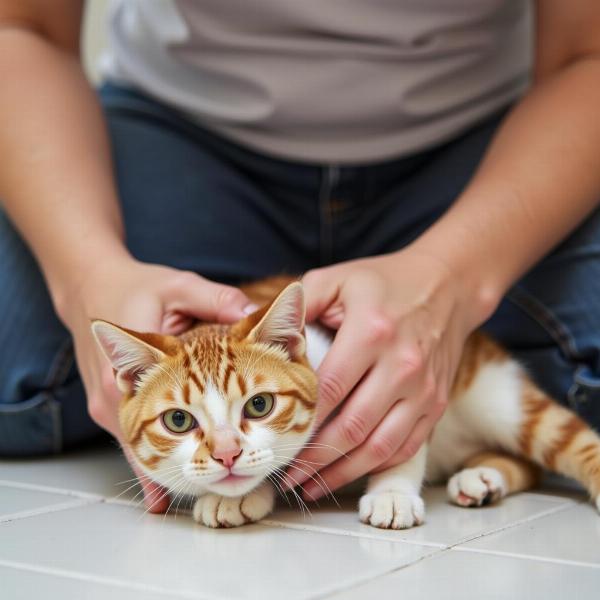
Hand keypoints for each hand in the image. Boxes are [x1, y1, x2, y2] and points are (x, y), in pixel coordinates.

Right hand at [59, 255, 252, 511]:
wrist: (89, 285)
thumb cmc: (136, 286)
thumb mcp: (180, 287)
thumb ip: (217, 301)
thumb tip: (254, 314)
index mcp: (128, 367)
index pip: (163, 412)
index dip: (192, 435)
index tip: (215, 465)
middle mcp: (113, 395)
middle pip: (149, 443)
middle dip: (183, 465)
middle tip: (219, 487)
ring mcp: (109, 403)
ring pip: (141, 446)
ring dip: (167, 467)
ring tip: (199, 491)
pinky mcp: (110, 403)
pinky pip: (134, 439)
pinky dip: (152, 459)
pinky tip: (162, 487)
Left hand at [283, 249, 483, 499]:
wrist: (446, 286)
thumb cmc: (384, 283)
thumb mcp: (337, 279)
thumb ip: (298, 304)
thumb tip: (254, 327)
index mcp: (372, 332)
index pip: (329, 387)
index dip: (299, 419)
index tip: (273, 440)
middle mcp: (402, 364)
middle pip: (352, 426)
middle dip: (315, 459)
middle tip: (286, 477)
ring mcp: (423, 389)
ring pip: (379, 447)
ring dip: (343, 473)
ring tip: (312, 486)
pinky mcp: (436, 403)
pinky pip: (405, 447)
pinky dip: (375, 466)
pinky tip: (349, 473)